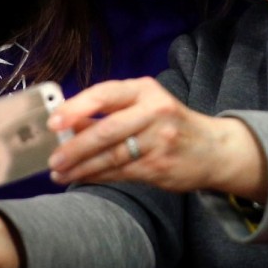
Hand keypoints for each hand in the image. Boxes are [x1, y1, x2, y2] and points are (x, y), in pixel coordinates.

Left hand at [46, 78, 264, 198]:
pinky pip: (121, 172)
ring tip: (59, 172)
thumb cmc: (170, 123)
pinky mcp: (159, 166)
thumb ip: (110, 112)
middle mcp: (153, 111)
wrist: (214, 149)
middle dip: (75, 146)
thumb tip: (68, 123)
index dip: (77, 108)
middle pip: (107, 130)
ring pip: (111, 155)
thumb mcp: (144, 106)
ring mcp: (158, 140)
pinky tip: (81, 178)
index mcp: (145, 90)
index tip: (54, 122)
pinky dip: (98, 176)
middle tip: (53, 157)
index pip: (105, 94)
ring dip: (81, 167)